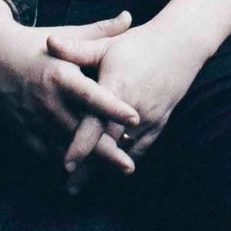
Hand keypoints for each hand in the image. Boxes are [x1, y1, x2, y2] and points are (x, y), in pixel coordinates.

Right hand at [0, 0, 141, 170]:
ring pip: (65, 149)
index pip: (90, 95)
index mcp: (60, 75)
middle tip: (129, 166)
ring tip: (114, 172)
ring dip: (89, 164)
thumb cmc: (35, 45)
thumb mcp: (66, 37)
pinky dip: (66, 164)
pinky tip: (85, 174)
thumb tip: (130, 16)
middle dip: (105, 151)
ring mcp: (33, 120)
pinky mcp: (23, 132)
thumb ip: (100, 32)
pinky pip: (47, 154)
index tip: (135, 118)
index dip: (112, 107)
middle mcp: (47, 101)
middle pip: (80, 131)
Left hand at [45, 18, 211, 192]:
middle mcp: (133, 109)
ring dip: (106, 167)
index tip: (66, 164)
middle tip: (70, 188)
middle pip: (108, 145)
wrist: (181, 45)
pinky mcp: (159, 122)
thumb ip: (77, 49)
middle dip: (89, 168)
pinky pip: (141, 147)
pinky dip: (126, 158)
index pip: (95, 123)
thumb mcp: (107, 45)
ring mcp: (148, 118)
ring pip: (125, 150)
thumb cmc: (139, 44)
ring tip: (86, 184)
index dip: (81, 145)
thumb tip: (49, 42)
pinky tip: (112, 170)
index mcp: (117, 89)